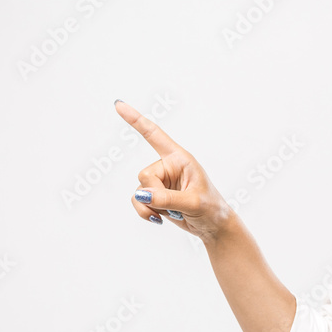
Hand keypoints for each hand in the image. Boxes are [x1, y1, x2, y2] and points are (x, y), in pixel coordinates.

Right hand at [114, 100, 231, 242]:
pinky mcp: (155, 196)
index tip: (118, 104)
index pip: (154, 135)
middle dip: (154, 194)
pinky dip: (144, 212)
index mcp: (180, 158)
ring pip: (139, 191)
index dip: (136, 119)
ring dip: (149, 206)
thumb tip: (142, 195)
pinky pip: (138, 201)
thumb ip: (167, 198)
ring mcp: (160, 182)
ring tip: (170, 213)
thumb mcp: (193, 202)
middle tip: (173, 206)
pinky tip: (159, 218)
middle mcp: (167, 166)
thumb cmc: (211, 208)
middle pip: (144, 175)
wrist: (212, 226)